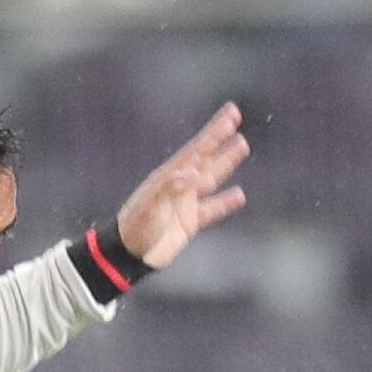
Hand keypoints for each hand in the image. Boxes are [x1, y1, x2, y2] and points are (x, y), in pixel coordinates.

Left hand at [114, 104, 249, 271]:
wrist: (129, 256)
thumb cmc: (136, 228)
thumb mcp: (151, 207)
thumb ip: (171, 188)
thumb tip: (193, 171)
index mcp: (169, 176)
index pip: (197, 149)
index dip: (214, 132)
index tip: (230, 115)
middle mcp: (179, 185)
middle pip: (205, 156)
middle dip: (220, 137)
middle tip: (235, 116)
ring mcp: (185, 202)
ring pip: (212, 177)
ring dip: (227, 162)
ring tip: (242, 145)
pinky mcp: (189, 221)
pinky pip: (212, 209)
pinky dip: (226, 202)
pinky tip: (239, 194)